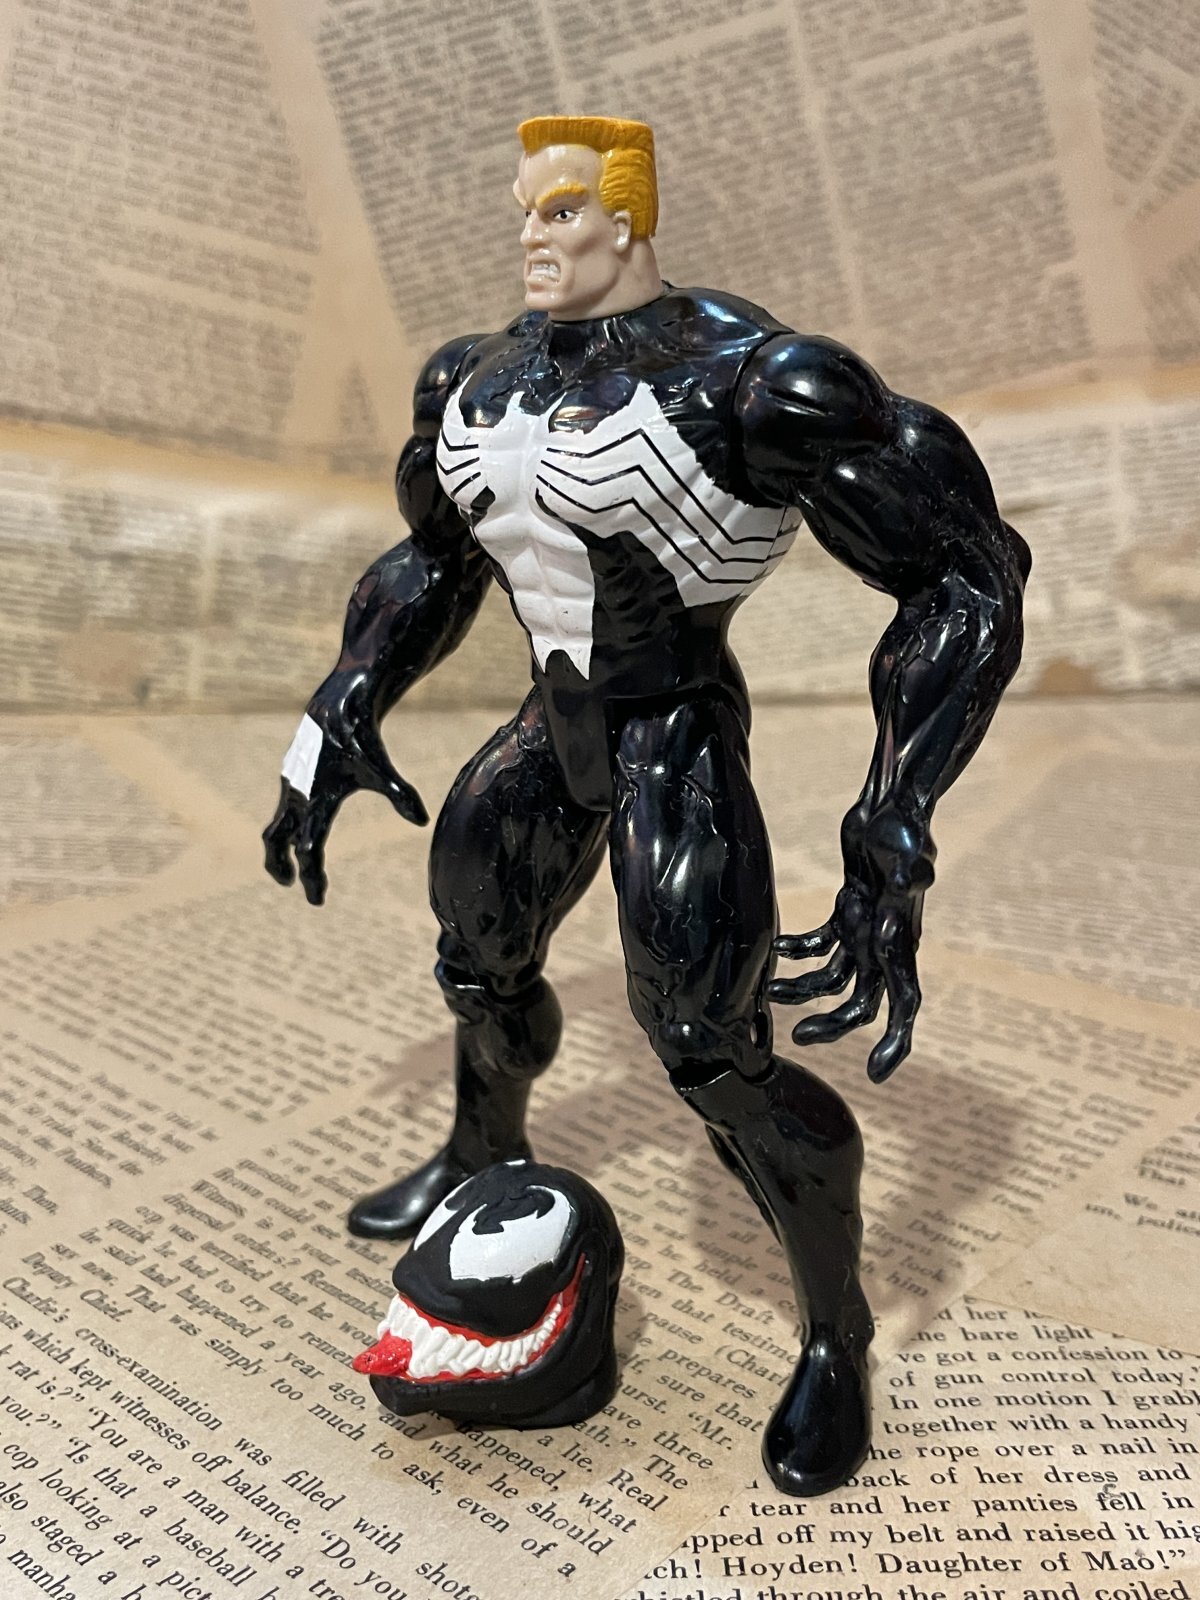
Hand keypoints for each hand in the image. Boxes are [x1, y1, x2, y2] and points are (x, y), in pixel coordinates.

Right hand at [262, 697, 426, 905]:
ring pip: (276, 824)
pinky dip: (287, 826)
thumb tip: (421, 821)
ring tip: (293, 864)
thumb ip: (400, 795)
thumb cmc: (361, 738)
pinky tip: (301, 829)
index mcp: (316, 799)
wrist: (339, 704)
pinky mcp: (291, 775)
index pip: (309, 848)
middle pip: (275, 840)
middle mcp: (297, 794)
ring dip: (281, 847)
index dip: (312, 876)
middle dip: (278, 865)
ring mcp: (290, 785)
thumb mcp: (381, 769)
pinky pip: (283, 809)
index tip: (317, 899)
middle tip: (290, 883)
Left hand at [769, 803, 934, 1081]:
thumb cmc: (904, 827)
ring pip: (834, 978)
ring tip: (769, 994)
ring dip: (803, 991)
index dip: (895, 1041)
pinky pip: (821, 944)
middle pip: (860, 1003)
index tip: (876, 1072)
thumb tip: (910, 885)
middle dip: (832, 1024)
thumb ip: (912, 870)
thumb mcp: (911, 848)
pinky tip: (775, 949)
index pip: (904, 1005)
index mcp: (900, 942)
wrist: (893, 804)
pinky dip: (798, 951)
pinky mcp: (848, 909)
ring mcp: (866, 928)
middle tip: (798, 1036)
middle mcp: (884, 944)